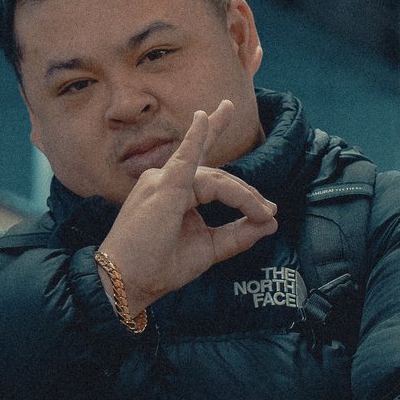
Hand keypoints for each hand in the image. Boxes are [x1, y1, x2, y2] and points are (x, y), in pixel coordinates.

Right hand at [99, 101, 279, 319]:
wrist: (128, 282)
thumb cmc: (159, 266)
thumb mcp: (209, 249)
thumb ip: (238, 235)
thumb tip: (271, 222)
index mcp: (175, 192)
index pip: (214, 179)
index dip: (243, 194)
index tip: (267, 212)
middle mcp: (166, 180)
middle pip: (216, 176)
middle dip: (246, 193)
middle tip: (269, 210)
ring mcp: (162, 181)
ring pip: (214, 178)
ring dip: (242, 194)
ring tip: (263, 211)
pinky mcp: (164, 187)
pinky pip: (184, 158)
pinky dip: (195, 136)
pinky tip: (204, 117)